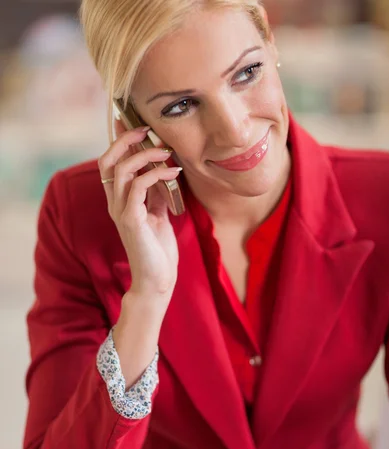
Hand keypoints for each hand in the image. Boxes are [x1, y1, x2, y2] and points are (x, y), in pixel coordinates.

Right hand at [98, 118, 181, 300]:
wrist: (157, 280)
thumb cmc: (158, 250)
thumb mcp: (158, 215)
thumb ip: (156, 194)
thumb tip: (164, 171)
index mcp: (119, 201)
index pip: (111, 163)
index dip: (119, 140)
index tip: (133, 122)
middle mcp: (115, 203)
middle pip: (108, 160)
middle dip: (125, 140)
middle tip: (147, 129)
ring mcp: (121, 212)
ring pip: (121, 170)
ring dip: (145, 155)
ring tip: (166, 150)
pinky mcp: (131, 221)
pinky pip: (139, 187)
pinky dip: (156, 174)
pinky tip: (173, 172)